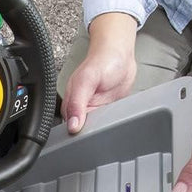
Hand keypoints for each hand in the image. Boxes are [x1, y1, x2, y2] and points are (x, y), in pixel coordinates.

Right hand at [61, 13, 137, 133]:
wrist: (121, 54)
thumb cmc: (103, 61)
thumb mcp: (86, 80)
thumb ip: (77, 104)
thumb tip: (72, 125)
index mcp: (70, 104)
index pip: (69, 128)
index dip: (76, 135)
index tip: (85, 137)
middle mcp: (81, 110)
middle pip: (82, 133)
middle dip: (90, 134)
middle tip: (98, 131)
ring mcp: (95, 112)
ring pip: (95, 130)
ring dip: (101, 130)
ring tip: (106, 125)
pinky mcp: (106, 112)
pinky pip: (107, 124)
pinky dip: (110, 125)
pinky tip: (113, 121)